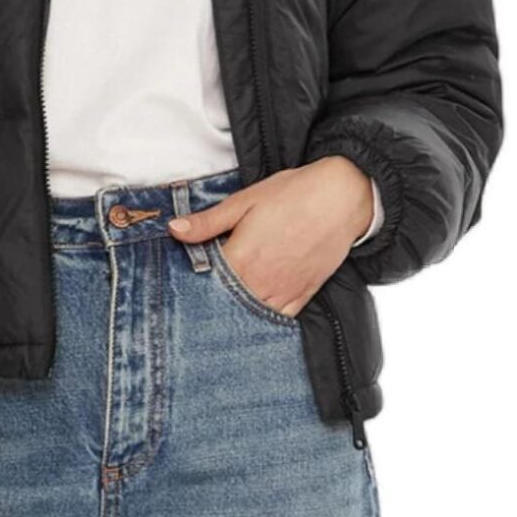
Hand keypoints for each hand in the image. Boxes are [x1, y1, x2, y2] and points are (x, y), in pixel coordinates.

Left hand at [170, 157, 380, 313]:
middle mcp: (260, 283)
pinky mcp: (301, 298)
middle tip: (195, 305)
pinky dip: (261, 322)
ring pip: (249, 319)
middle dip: (209, 305)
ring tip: (220, 313)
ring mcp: (282, 294)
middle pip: (224, 307)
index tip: (181, 285)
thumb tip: (174, 229)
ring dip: (234, 316)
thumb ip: (208, 222)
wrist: (342, 197)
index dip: (190, 285)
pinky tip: (251, 318)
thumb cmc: (294, 194)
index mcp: (241, 258)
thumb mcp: (245, 201)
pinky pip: (276, 322)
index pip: (204, 284)